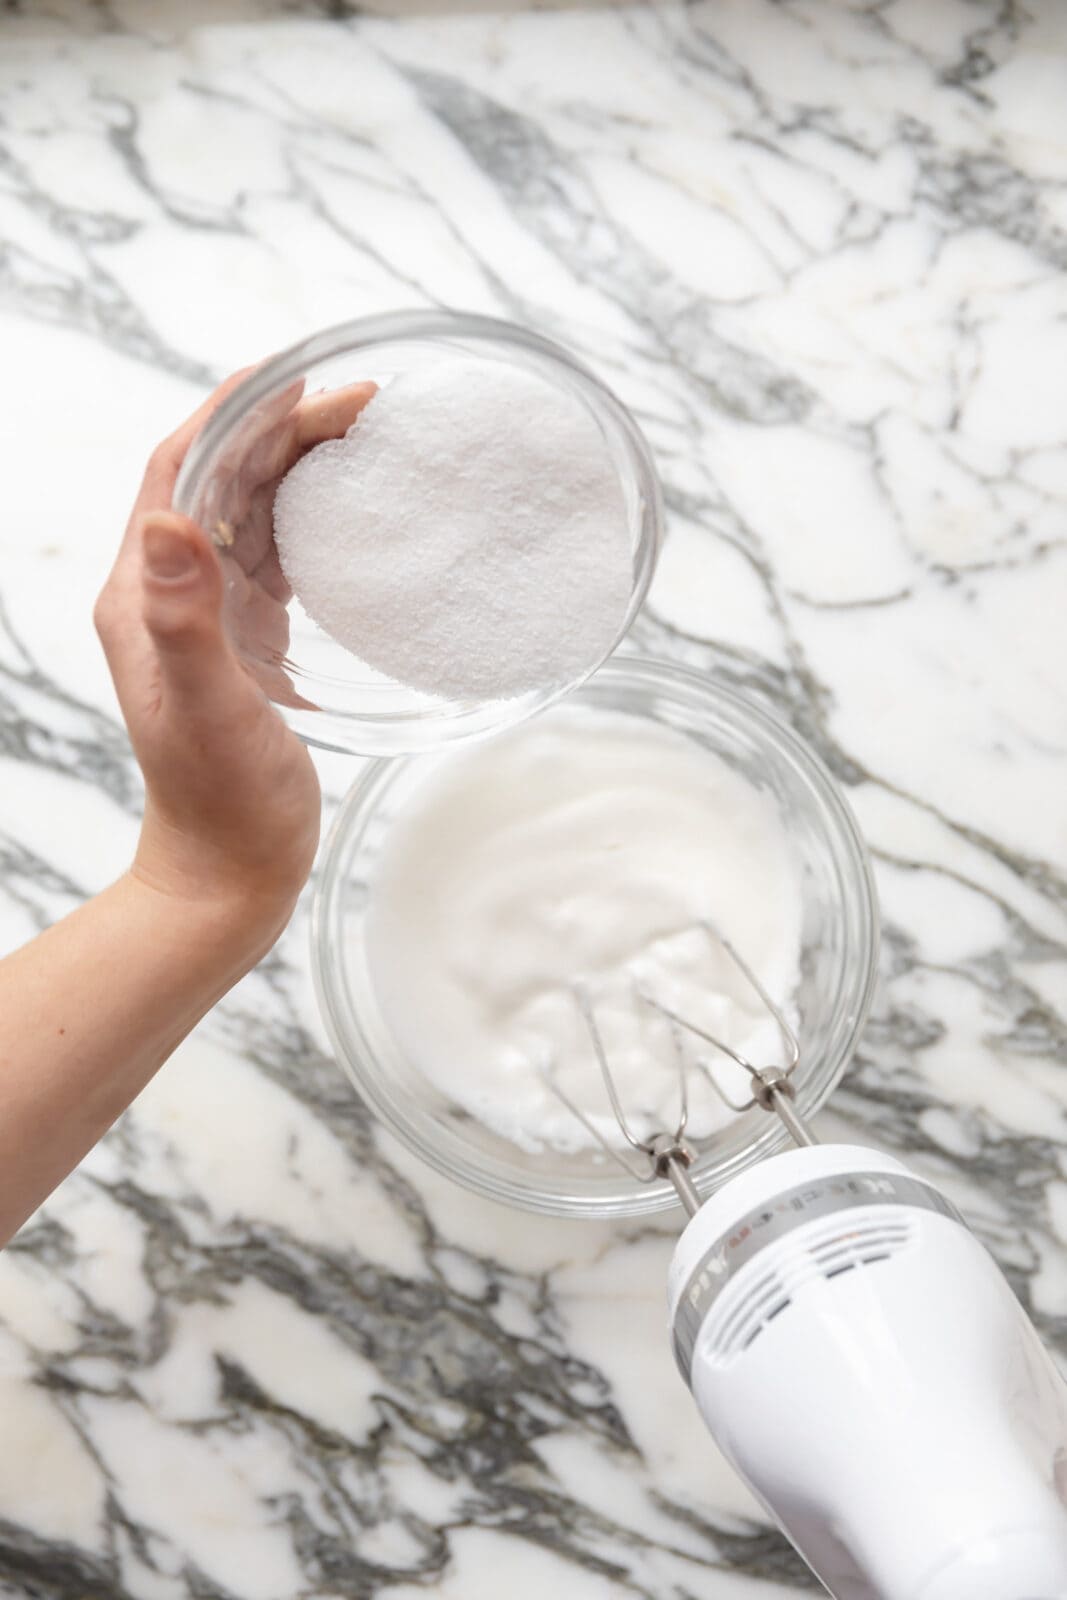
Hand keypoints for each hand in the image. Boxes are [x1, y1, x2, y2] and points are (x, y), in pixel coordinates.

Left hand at [95, 370, 373, 940]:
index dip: (232, 412)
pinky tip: (350, 512)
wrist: (229, 870)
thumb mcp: (206, 706)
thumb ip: (183, 617)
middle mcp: (169, 593)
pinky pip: (276, 556)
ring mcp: (209, 615)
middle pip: (224, 481)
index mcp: (145, 593)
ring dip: (300, 466)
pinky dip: (311, 519)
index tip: (292, 374)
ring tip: (363, 436)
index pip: (180, 471)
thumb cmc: (218, 799)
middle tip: (359, 402)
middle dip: (283, 429)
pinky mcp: (247, 640)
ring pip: (253, 512)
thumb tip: (169, 519)